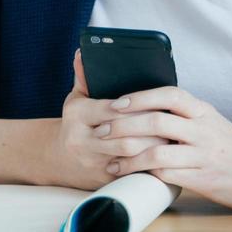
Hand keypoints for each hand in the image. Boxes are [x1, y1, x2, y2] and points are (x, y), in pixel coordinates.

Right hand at [51, 49, 167, 189]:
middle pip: (124, 135)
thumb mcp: (76, 98)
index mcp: (77, 115)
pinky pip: (130, 171)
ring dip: (154, 146)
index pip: (111, 110)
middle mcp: (81, 140)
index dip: (135, 107)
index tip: (155, 103)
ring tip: (172, 136)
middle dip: (151, 129)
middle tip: (172, 121)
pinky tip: (163, 155)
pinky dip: (148, 163)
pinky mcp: (102, 179)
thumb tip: (83, 52)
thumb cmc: (77, 123)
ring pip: (129, 155)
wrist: (59, 159)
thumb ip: (85, 76)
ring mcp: (92, 163)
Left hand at [103, 86, 231, 211]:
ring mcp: (203, 155)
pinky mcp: (202, 179)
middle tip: (102, 131)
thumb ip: (187, 118)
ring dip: (128, 156)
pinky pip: (166, 175)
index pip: (170, 95)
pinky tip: (131, 177)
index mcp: (204, 112)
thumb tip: (150, 112)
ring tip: (110, 161)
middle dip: (123, 126)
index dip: (140, 96)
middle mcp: (203, 130)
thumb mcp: (215, 124)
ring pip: (156, 151)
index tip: (116, 102)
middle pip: (156, 121)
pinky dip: (144, 175)